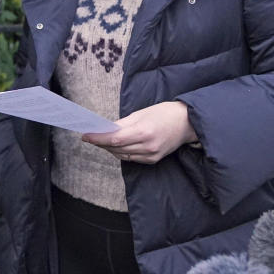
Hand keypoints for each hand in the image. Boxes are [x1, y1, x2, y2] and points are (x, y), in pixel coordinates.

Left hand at [82, 101, 197, 163]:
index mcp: (144, 131)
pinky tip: (117, 146)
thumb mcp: (142, 113)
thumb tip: (106, 130)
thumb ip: (123, 124)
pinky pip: (132, 158)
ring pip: (122, 155)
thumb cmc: (165, 113)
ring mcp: (151, 155)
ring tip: (102, 140)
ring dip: (110, 149)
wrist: (188, 123)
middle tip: (91, 136)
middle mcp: (147, 146)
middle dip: (101, 143)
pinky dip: (122, 152)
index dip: (98, 138)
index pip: (114, 139)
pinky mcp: (153, 160)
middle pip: (116, 148)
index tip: (85, 136)